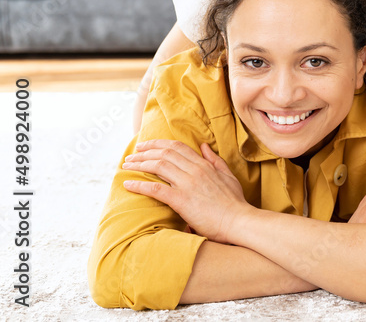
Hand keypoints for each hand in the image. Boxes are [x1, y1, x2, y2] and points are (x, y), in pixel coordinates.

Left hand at [122, 140, 246, 243]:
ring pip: (158, 166)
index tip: (145, 146)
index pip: (177, 147)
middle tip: (131, 155)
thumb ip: (215, 160)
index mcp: (204, 165)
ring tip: (127, 166)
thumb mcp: (228, 176)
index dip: (158, 144)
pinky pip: (156, 189)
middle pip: (164, 153)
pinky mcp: (182, 200)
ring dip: (139, 165)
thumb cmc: (234, 202)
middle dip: (144, 152)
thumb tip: (204, 146)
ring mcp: (188, 184)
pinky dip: (140, 185)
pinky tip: (128, 184)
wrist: (238, 221)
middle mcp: (195, 170)